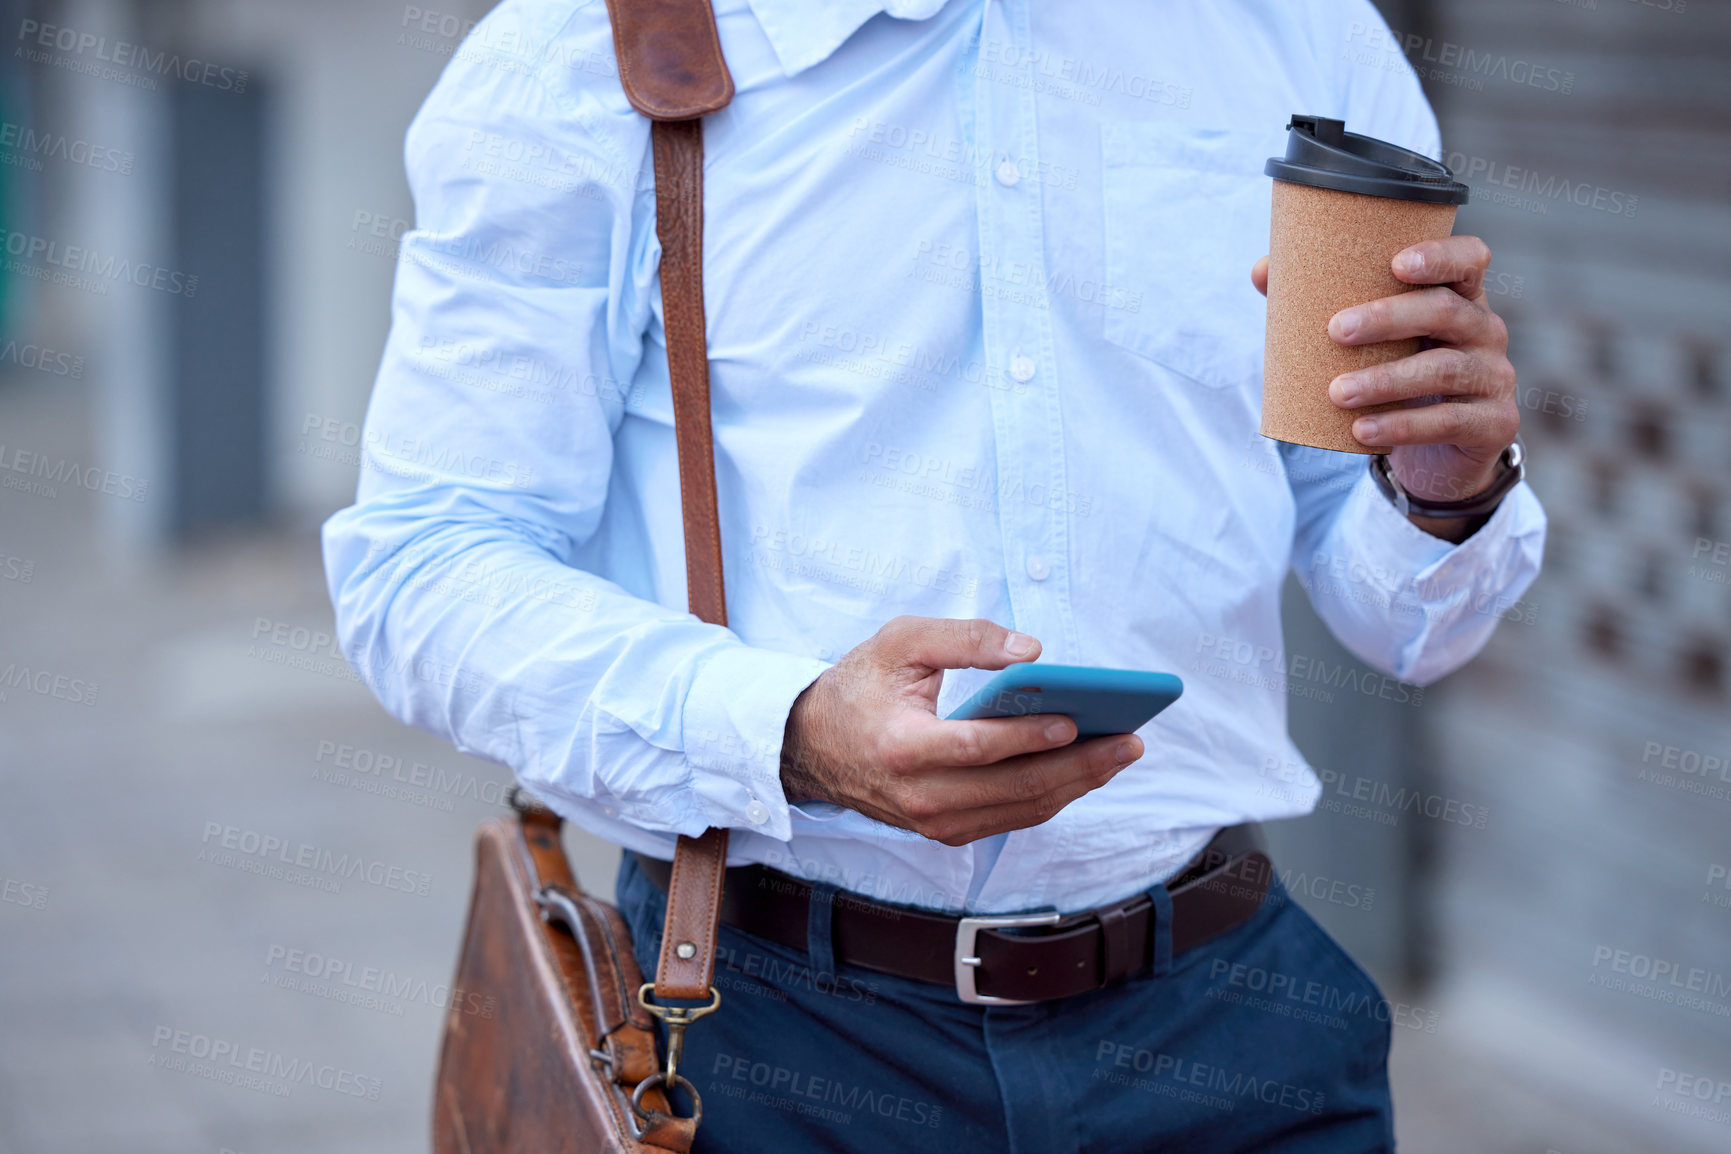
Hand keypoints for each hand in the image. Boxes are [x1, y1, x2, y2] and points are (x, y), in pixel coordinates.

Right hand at [779, 616, 1142, 846]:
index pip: (978, 746)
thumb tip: (1033, 652)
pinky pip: (1012, 818)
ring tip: (1121, 754)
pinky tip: (1085, 771)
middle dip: (1080, 766)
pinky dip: (1053, 797)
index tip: (1076, 718)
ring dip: (1078, 785)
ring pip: (1022, 810)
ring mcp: (933, 822)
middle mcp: (919, 796)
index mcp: (901, 746)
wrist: (812, 747)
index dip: (1030, 736)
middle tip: (1130, 742)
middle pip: (1015, 788)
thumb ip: (964, 638)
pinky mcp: (946, 832)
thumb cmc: (861, 686)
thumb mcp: (900, 641)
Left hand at [1251, 236, 1519, 540]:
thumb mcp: (1373, 342)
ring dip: (1386, 379)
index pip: (1469, 259)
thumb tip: (1262, 272)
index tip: (1396, 263)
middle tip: (1335, 331)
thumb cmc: (1399, 377)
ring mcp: (1494, 377)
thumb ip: (1323, 304)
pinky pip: (1448, 421)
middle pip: (1446, 310)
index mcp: (1460, 298)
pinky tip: (1362, 430)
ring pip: (1444, 369)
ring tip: (1337, 392)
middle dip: (1389, 317)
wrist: (1437, 454)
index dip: (1441, 256)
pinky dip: (1401, 425)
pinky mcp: (1493, 424)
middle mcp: (1486, 330)